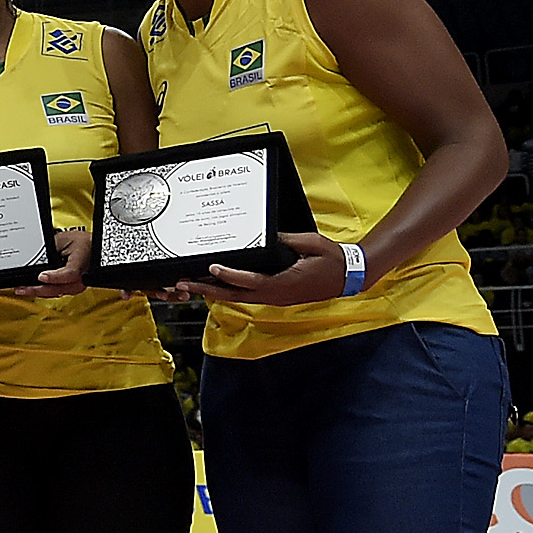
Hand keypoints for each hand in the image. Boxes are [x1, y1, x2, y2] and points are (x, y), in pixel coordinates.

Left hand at [3, 227, 93, 300]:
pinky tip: (32, 290)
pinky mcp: (72, 288)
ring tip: (22, 290)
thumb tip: (34, 255)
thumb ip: (50, 248)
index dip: (55, 276)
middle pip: (60, 288)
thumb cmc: (82, 243)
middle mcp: (82, 278)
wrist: (94, 249)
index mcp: (82, 262)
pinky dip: (44, 291)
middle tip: (22, 288)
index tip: (41, 276)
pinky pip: (57, 292)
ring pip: (57, 293)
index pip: (70, 273)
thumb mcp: (64, 239)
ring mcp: (77, 285)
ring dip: (39, 292)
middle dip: (38, 289)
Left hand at [173, 230, 346, 306]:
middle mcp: (275, 296)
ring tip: (191, 285)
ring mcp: (275, 299)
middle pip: (234, 295)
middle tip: (183, 284)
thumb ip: (287, 240)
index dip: (228, 276)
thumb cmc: (331, 259)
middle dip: (207, 289)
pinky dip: (228, 291)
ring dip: (214, 292)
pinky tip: (216, 286)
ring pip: (238, 298)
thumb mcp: (311, 244)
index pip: (249, 282)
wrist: (348, 277)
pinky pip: (247, 296)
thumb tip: (266, 234)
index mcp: (283, 284)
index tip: (211, 268)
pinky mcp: (276, 297)